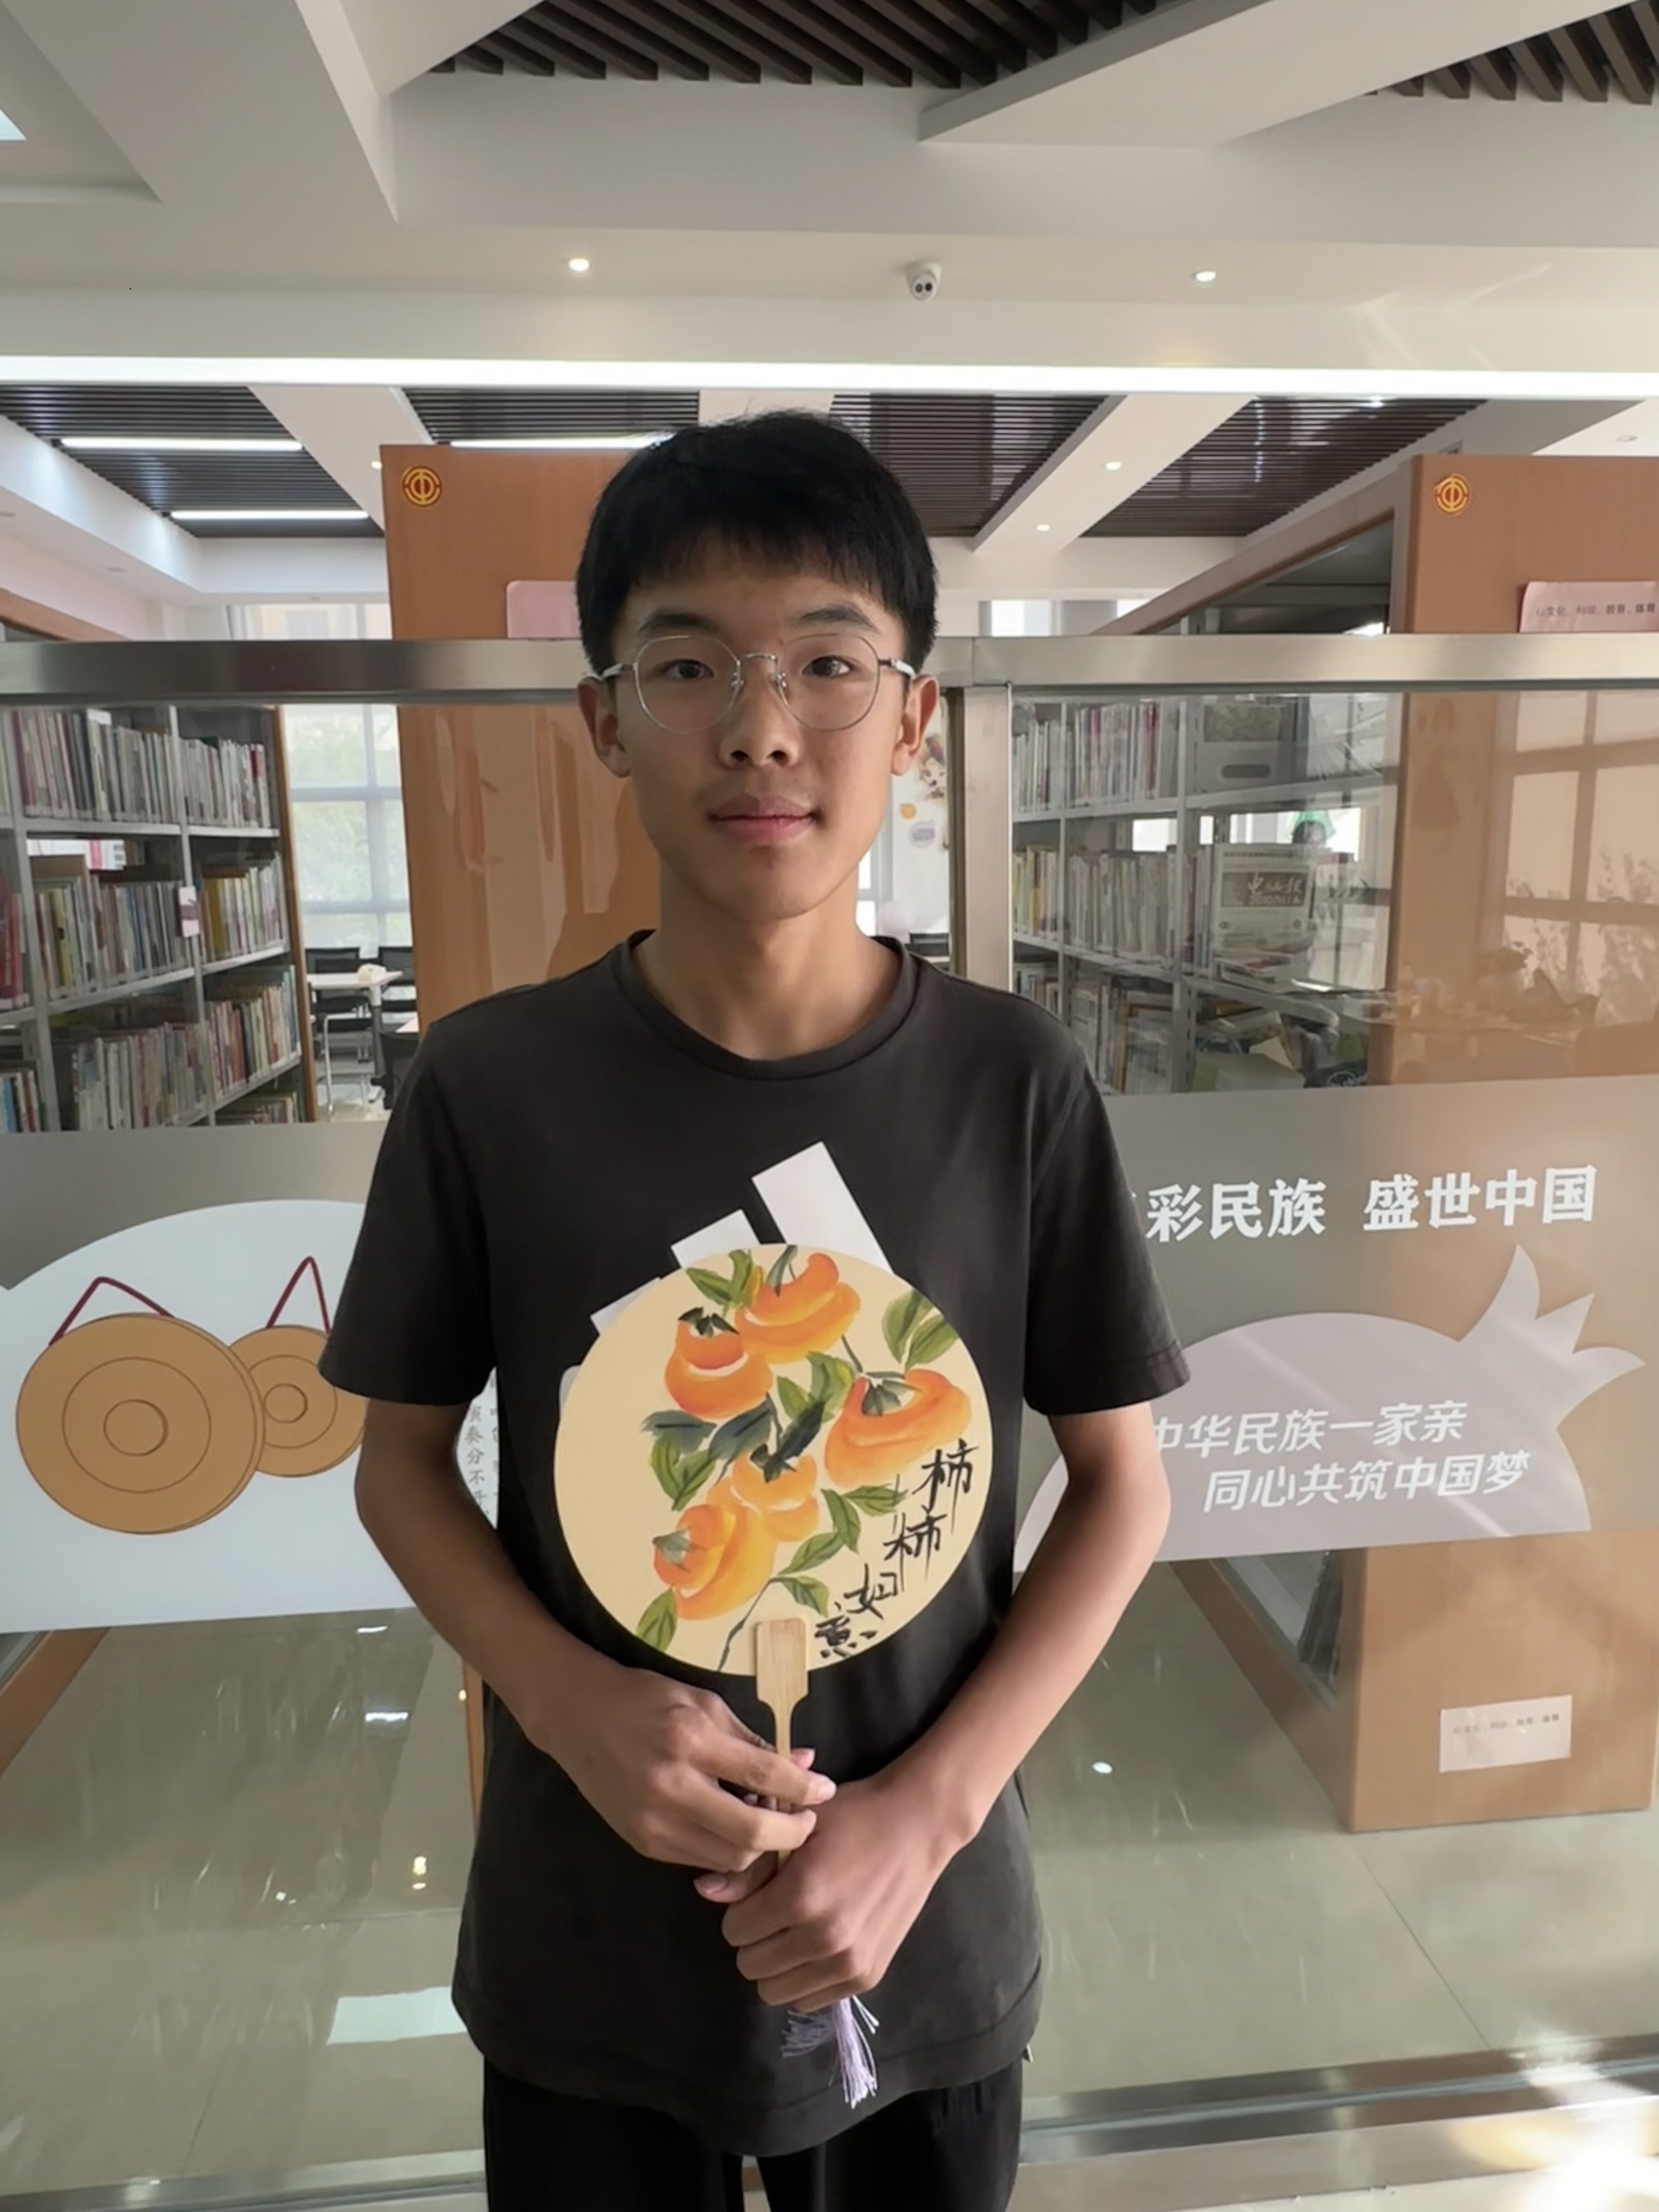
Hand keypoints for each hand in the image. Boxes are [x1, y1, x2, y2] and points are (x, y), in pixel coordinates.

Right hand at [533, 1655, 833, 1872]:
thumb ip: (752, 1741)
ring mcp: (654, 1823)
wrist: (580, 1717)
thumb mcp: (705, 1704)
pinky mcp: (643, 1844)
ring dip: (762, 1847)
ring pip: (730, 1857)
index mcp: (691, 1741)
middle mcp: (671, 1787)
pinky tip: (737, 1829)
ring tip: (773, 1823)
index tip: (826, 1789)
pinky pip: (702, 1860)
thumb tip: (805, 1764)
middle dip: (791, 1833)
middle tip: (808, 1821)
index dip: (803, 1787)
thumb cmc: (648, 1699)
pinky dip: (729, 1850)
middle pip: (751, 1832)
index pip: (763, 1774)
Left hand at [695, 1769, 956, 2010]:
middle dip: (754, 1938)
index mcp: (801, 1895)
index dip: (740, 1909)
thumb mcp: (797, 1827)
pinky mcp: (866, 1976)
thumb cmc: (852, 1816)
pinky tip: (818, 1944)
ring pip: (774, 1991)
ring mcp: (847, 1962)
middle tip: (775, 1911)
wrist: (917, 1826)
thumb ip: (750, 1865)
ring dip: (776, 1963)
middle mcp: (823, 1937)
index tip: (759, 1892)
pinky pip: (808, 2000)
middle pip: (749, 1965)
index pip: (734, 1930)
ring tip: (795, 1929)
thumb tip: (703, 1891)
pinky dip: (804, 1977)